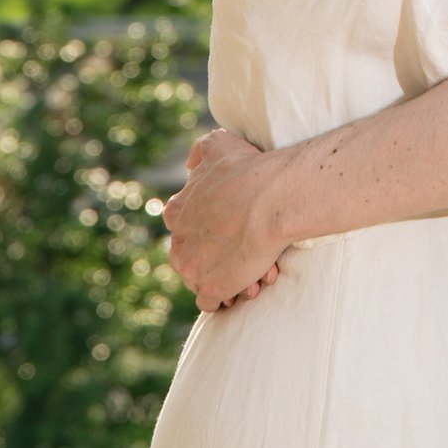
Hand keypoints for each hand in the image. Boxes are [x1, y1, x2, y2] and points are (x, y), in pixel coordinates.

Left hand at [163, 127, 287, 311]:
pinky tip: (250, 285)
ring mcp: (191, 269)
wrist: (271, 200)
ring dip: (229, 278)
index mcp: (176, 212)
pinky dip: (229, 297)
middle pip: (196, 257)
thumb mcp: (217, 145)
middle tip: (252, 254)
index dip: (216, 231)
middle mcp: (177, 242)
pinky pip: (211, 303)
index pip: (189, 229)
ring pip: (204, 281)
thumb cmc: (249, 170)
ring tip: (258, 269)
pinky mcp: (210, 291)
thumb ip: (200, 152)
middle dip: (224, 257)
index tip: (238, 230)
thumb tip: (192, 165)